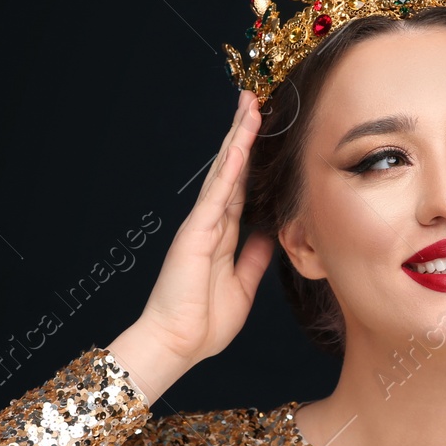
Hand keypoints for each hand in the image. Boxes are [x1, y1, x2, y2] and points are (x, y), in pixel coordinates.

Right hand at [110, 90, 274, 398]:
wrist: (176, 345)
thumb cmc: (202, 323)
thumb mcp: (242, 285)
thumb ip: (254, 258)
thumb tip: (270, 234)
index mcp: (221, 236)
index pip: (242, 188)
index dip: (253, 160)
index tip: (264, 132)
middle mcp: (210, 224)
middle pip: (231, 170)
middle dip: (243, 135)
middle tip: (255, 100)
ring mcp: (201, 225)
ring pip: (223, 172)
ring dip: (237, 139)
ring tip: (250, 106)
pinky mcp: (195, 233)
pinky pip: (216, 195)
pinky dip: (229, 169)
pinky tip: (240, 145)